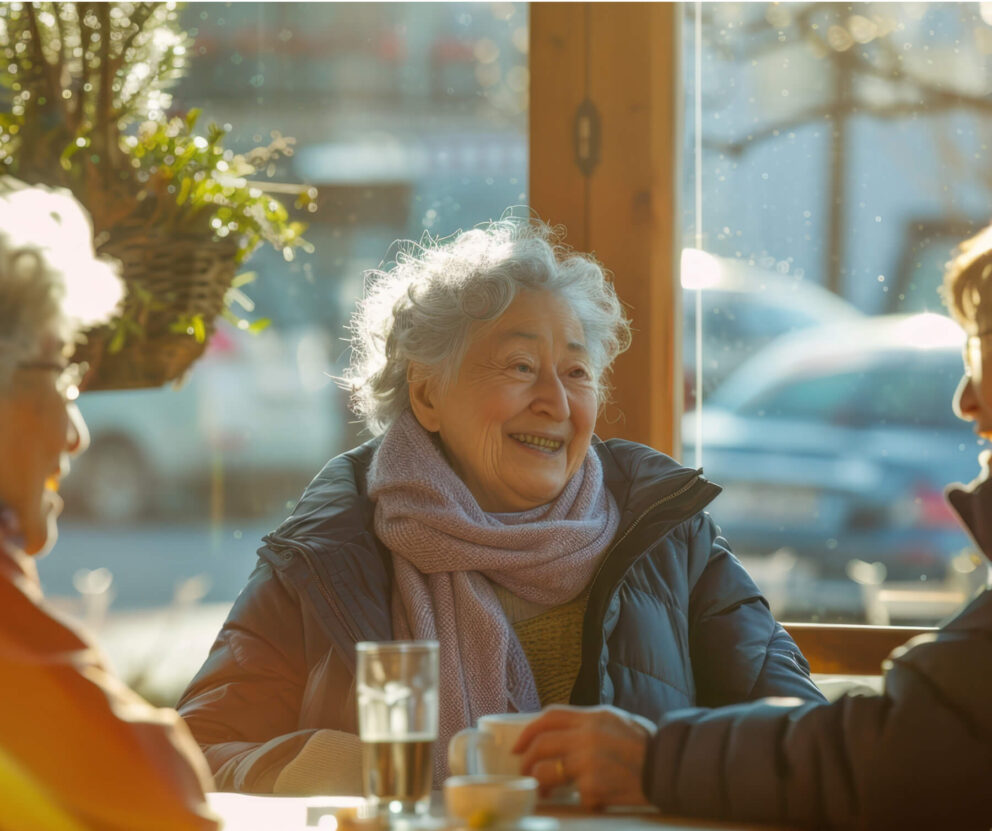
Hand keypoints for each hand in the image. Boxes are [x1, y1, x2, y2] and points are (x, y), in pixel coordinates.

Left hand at [512, 704, 656, 809]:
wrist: (670, 768)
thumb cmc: (647, 747)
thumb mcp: (619, 721)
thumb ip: (591, 724)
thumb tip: (563, 735)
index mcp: (593, 717)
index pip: (549, 717)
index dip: (529, 731)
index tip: (519, 745)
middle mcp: (587, 735)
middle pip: (541, 744)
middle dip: (527, 760)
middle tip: (526, 770)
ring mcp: (589, 761)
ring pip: (547, 772)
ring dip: (542, 784)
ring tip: (546, 791)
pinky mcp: (594, 786)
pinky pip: (576, 795)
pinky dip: (582, 800)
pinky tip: (593, 799)